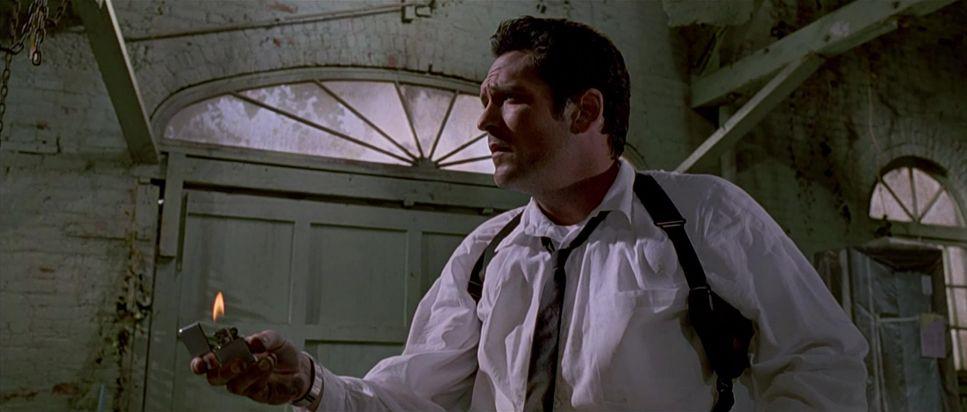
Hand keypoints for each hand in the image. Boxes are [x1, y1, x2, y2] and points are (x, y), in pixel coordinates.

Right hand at [190, 329, 311, 404]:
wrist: (300, 368)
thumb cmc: (280, 352)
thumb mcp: (274, 338)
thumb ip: (263, 338)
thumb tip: (253, 341)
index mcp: (230, 356)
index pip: (207, 362)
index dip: (200, 363)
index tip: (203, 360)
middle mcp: (233, 373)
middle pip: (215, 378)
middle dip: (224, 370)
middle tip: (239, 361)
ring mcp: (245, 385)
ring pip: (234, 385)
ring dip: (250, 372)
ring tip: (267, 359)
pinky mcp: (258, 395)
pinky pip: (254, 389)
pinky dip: (262, 375)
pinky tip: (270, 364)